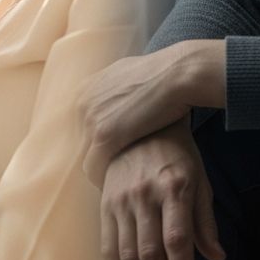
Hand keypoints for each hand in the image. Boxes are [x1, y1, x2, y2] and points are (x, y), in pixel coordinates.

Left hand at [80, 40, 226, 186]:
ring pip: (86, 156)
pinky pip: (94, 167)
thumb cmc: (163, 75)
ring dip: (102, 169)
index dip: (101, 141)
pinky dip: (104, 178)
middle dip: (99, 155)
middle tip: (118, 170)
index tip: (117, 152)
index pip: (83, 126)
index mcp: (86, 88)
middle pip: (82, 142)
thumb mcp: (130, 76)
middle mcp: (82, 102)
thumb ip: (116, 90)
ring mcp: (90, 118)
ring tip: (121, 181)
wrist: (177, 75)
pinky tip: (121, 185)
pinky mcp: (103, 136)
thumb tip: (120, 99)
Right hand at [102, 120, 224, 259]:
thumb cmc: (177, 154)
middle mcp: (145, 194)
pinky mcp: (105, 204)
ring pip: (127, 255)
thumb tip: (216, 258)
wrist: (141, 125)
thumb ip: (205, 220)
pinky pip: (107, 246)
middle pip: (150, 253)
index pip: (177, 239)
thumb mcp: (199, 179)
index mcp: (174, 186)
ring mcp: (121, 200)